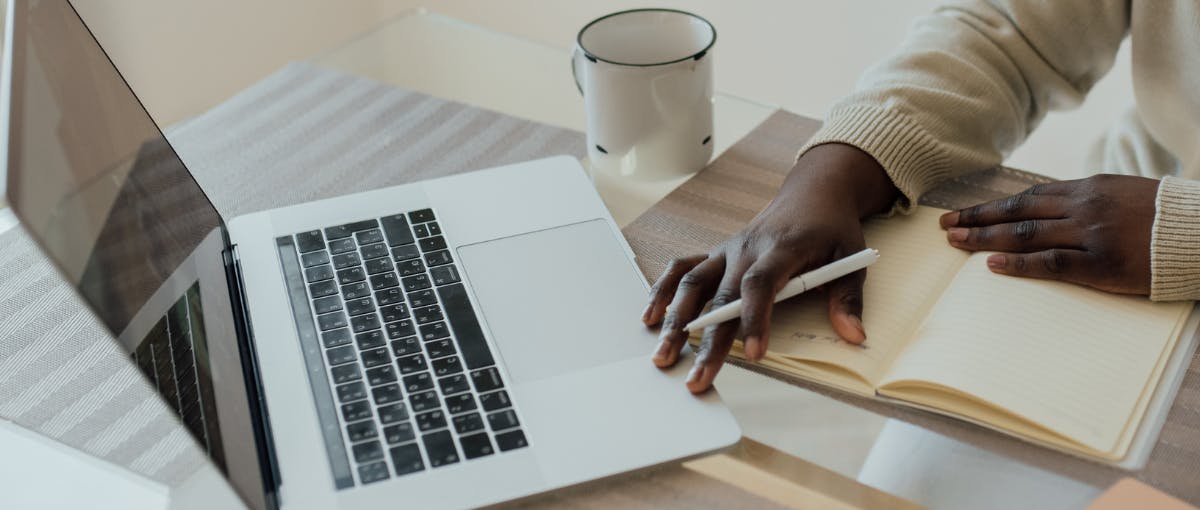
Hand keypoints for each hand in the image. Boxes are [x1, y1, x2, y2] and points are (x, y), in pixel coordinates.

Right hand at [642, 144, 899, 392]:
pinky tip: (652, 318)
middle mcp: (746, 247)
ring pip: (692, 283)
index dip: (755, 317)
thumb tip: (854, 335)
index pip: (761, 283)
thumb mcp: (852, 257)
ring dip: (675, 320)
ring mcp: (726, 250)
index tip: (754, 353)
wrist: (812, 193)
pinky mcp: (716, 254)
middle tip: (696, 377)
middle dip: (706, 340)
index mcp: (781, 247)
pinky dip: (663, 291)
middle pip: (720, 294)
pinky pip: (683, 269)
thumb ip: (848, 297)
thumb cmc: (831, 228)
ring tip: (663, 355)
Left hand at [940, 174, 1159, 294]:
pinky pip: (1052, 262)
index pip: (1026, 197)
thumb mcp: (1120, 194)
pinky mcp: (1102, 263)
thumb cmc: (1162, 216)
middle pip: (1018, 212)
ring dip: (987, 239)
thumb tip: (1047, 209)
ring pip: (1027, 234)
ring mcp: (1091, 234)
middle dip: (978, 220)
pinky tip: (993, 265)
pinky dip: (1020, 264)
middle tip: (945, 227)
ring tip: (956, 242)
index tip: (962, 213)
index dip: (991, 207)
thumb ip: (1083, 201)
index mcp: (1087, 189)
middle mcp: (1083, 207)